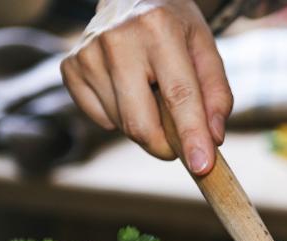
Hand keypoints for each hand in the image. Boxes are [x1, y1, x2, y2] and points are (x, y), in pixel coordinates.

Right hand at [61, 0, 229, 174]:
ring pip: (121, 124)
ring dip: (144, 124)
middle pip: (140, 122)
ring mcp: (88, 54)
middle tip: (179, 142)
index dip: (191, 136)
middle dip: (164, 145)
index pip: (178, 95)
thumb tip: (212, 139)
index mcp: (158, 28)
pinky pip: (100, 119)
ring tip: (151, 91)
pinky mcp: (70, 67)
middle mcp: (117, 39)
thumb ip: (216, 94)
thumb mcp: (205, 48)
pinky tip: (128, 89)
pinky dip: (119, 116)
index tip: (202, 167)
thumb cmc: (173, 26)